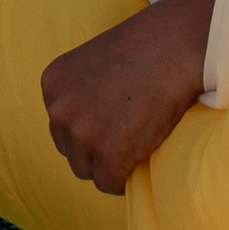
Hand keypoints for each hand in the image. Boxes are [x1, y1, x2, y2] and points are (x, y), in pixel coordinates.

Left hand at [40, 0, 216, 194]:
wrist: (175, 46)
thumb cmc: (145, 48)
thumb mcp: (95, 63)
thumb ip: (82, 92)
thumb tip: (88, 125)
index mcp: (53, 84)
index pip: (61, 124)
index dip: (88, 128)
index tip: (112, 121)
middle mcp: (59, 109)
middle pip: (70, 150)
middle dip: (94, 149)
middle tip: (126, 136)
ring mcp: (82, 133)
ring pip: (87, 170)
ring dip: (107, 165)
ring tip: (134, 147)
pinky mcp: (109, 154)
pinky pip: (109, 183)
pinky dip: (123, 179)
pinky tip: (140, 161)